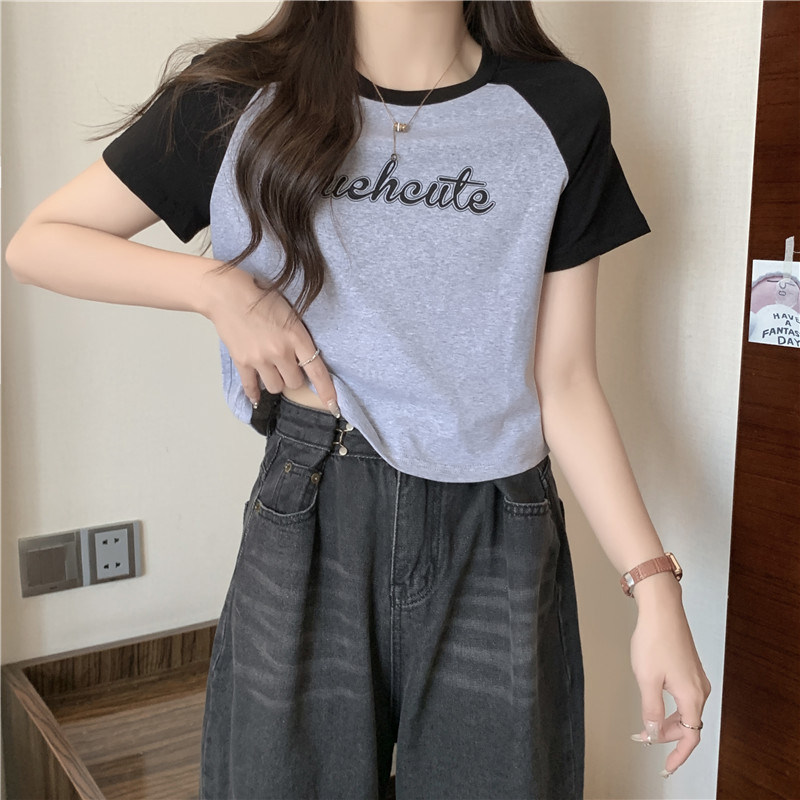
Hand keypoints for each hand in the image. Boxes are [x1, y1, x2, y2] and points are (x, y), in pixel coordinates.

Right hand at [202, 264, 338, 412]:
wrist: (227, 293)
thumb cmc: (261, 296)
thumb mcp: (291, 313)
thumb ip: (299, 337)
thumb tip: (304, 360)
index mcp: (296, 337)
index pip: (317, 370)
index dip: (326, 390)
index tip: (334, 406)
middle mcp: (280, 351)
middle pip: (295, 382)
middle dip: (293, 376)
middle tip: (287, 364)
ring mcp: (260, 359)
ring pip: (275, 388)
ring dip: (276, 381)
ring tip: (271, 369)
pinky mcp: (242, 362)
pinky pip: (251, 387)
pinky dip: (254, 393)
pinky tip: (255, 396)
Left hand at [629, 573, 711, 776]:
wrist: (661, 610)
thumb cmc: (654, 639)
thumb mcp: (647, 679)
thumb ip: (651, 709)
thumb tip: (653, 730)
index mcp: (692, 696)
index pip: (690, 737)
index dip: (678, 755)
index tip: (667, 767)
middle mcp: (700, 689)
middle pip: (688, 725)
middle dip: (666, 735)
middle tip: (642, 737)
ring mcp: (697, 677)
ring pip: (686, 711)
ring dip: (668, 721)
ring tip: (646, 723)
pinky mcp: (690, 668)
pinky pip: (685, 697)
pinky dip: (671, 706)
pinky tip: (655, 702)